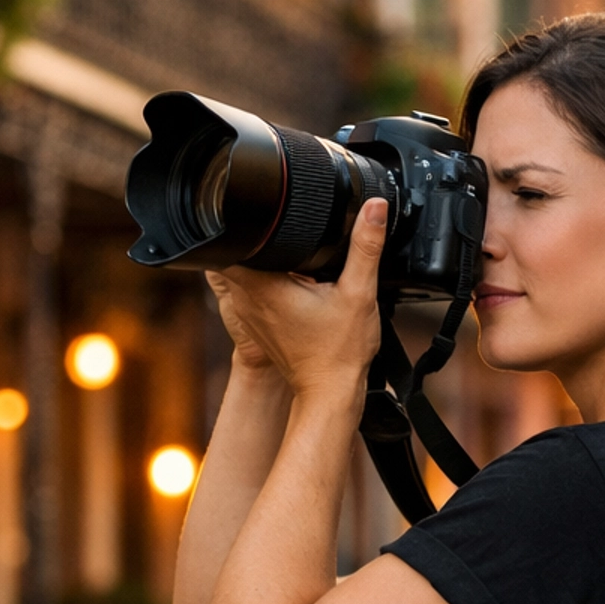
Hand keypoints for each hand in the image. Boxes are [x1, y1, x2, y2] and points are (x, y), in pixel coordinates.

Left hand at [208, 198, 386, 401]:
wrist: (330, 394)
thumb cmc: (339, 353)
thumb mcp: (359, 293)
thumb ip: (365, 247)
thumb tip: (374, 209)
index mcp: (264, 287)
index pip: (230, 241)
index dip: (241, 221)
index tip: (262, 213)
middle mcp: (247, 300)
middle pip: (234, 252)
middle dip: (254, 237)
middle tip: (283, 230)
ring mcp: (247, 314)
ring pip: (240, 272)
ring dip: (259, 259)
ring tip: (289, 253)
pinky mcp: (256, 324)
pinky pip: (249, 291)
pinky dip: (264, 280)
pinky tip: (291, 279)